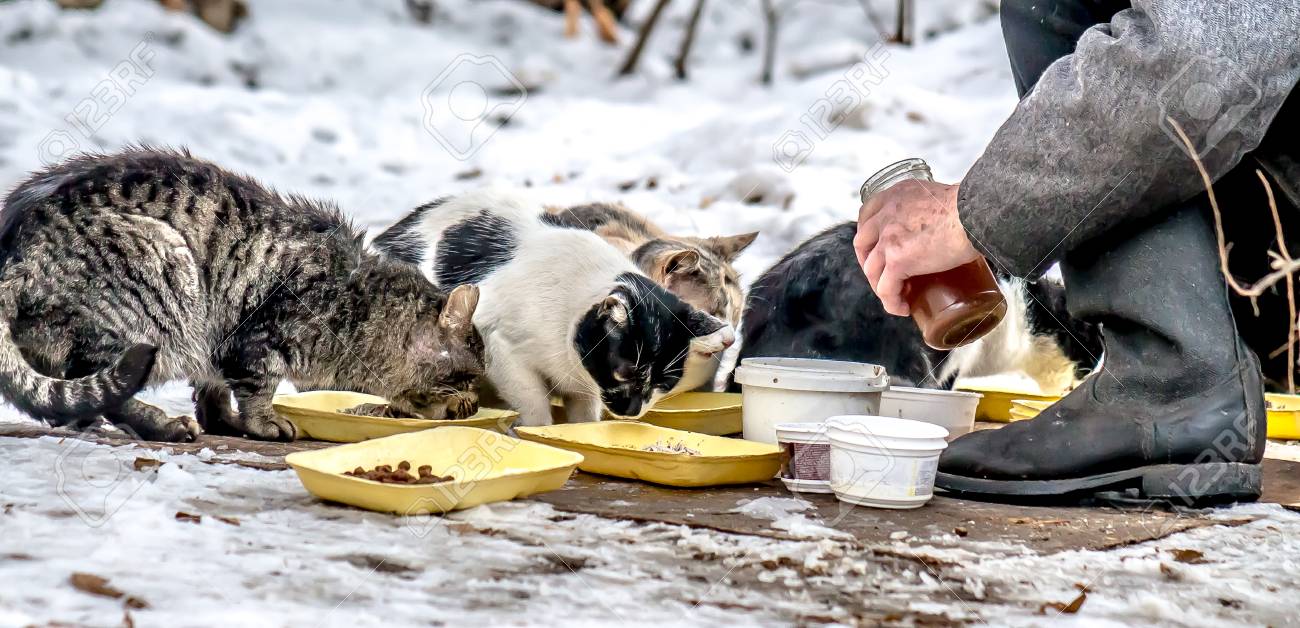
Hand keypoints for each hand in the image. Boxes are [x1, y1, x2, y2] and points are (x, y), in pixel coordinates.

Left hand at [852, 179, 979, 315]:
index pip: (868, 214)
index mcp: (896, 195)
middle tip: (882, 275)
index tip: (877, 248)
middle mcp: (886, 213)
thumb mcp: (940, 197)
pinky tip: (903, 308)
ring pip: (871, 269)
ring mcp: (888, 238)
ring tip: (896, 295)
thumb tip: (948, 227)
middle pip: (862, 242)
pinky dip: (892, 302)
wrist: (978, 215)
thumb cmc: (973, 207)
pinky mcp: (897, 260)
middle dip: (868, 261)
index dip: (869, 235)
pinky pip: (886, 288)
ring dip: (879, 285)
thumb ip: (933, 209)